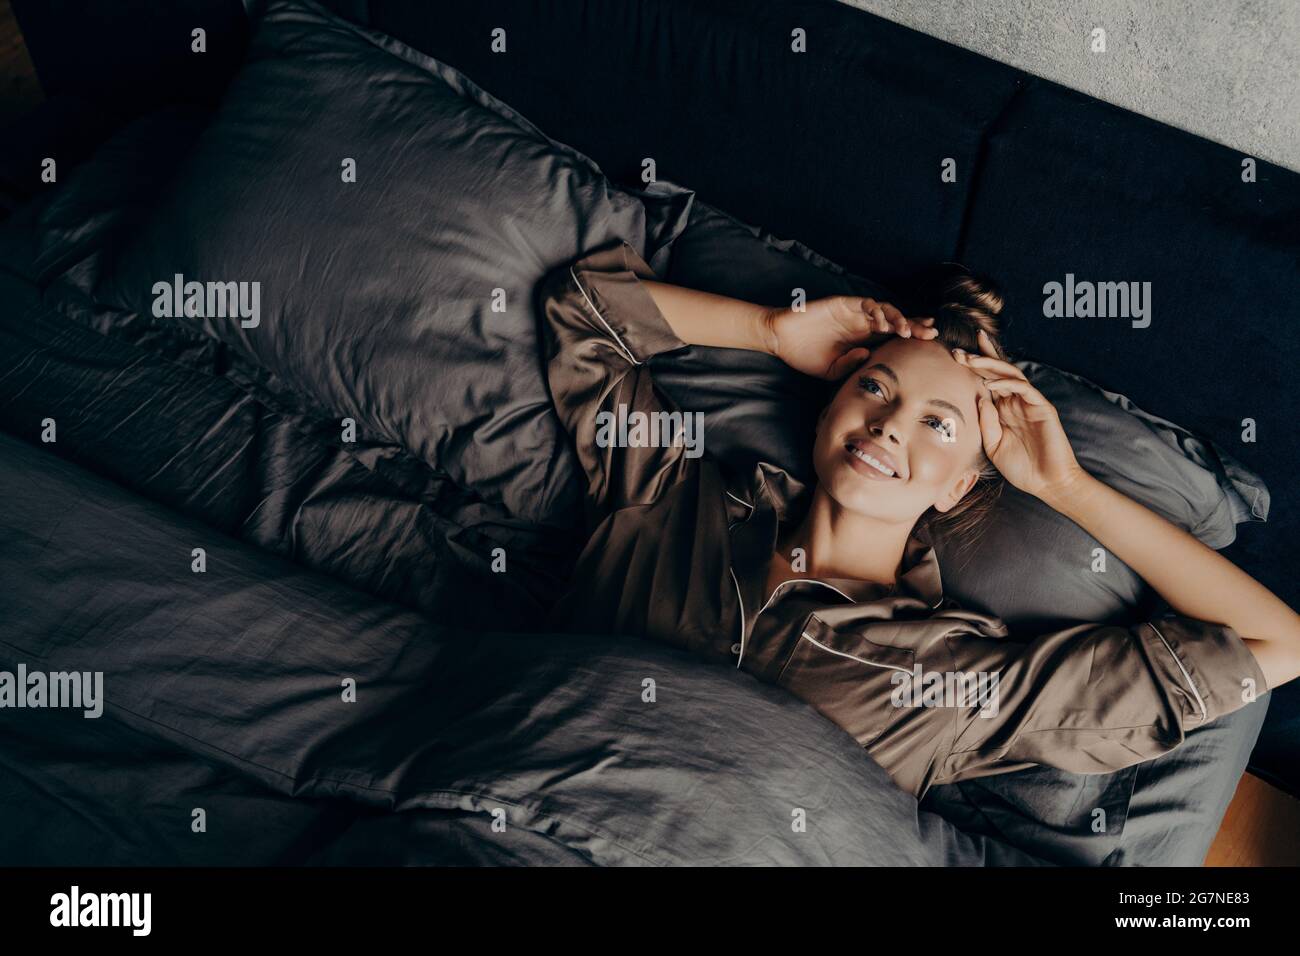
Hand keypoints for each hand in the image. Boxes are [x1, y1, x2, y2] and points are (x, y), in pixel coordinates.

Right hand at [763, 296, 937, 379]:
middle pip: (896, 322)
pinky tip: (882, 324)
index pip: (894, 338)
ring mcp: (855, 314)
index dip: (912, 338)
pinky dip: (877, 311)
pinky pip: (867, 304)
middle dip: (916, 326)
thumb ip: (852, 365)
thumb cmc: (806, 356)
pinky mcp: (844, 304)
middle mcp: (863, 325)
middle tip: (931, 333)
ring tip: (907, 332)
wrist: (783, 339)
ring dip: (899, 319)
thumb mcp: (833, 371)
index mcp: (864, 341)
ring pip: (886, 310)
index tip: (929, 345)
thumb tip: (868, 356)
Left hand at [954, 329, 1086, 501]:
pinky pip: (1024, 388)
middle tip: (957, 352)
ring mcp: (1029, 403)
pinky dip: (1007, 384)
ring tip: (971, 360)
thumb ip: (985, 423)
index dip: (975, 366)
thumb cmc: (1021, 467)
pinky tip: (990, 385)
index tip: (955, 355)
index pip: (988, 381)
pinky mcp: (1042, 407)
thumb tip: (979, 398)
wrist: (1048, 483)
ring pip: (1010, 374)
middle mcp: (1015, 402)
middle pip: (997, 372)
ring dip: (990, 365)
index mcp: (1002, 410)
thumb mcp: (993, 446)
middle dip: (978, 359)